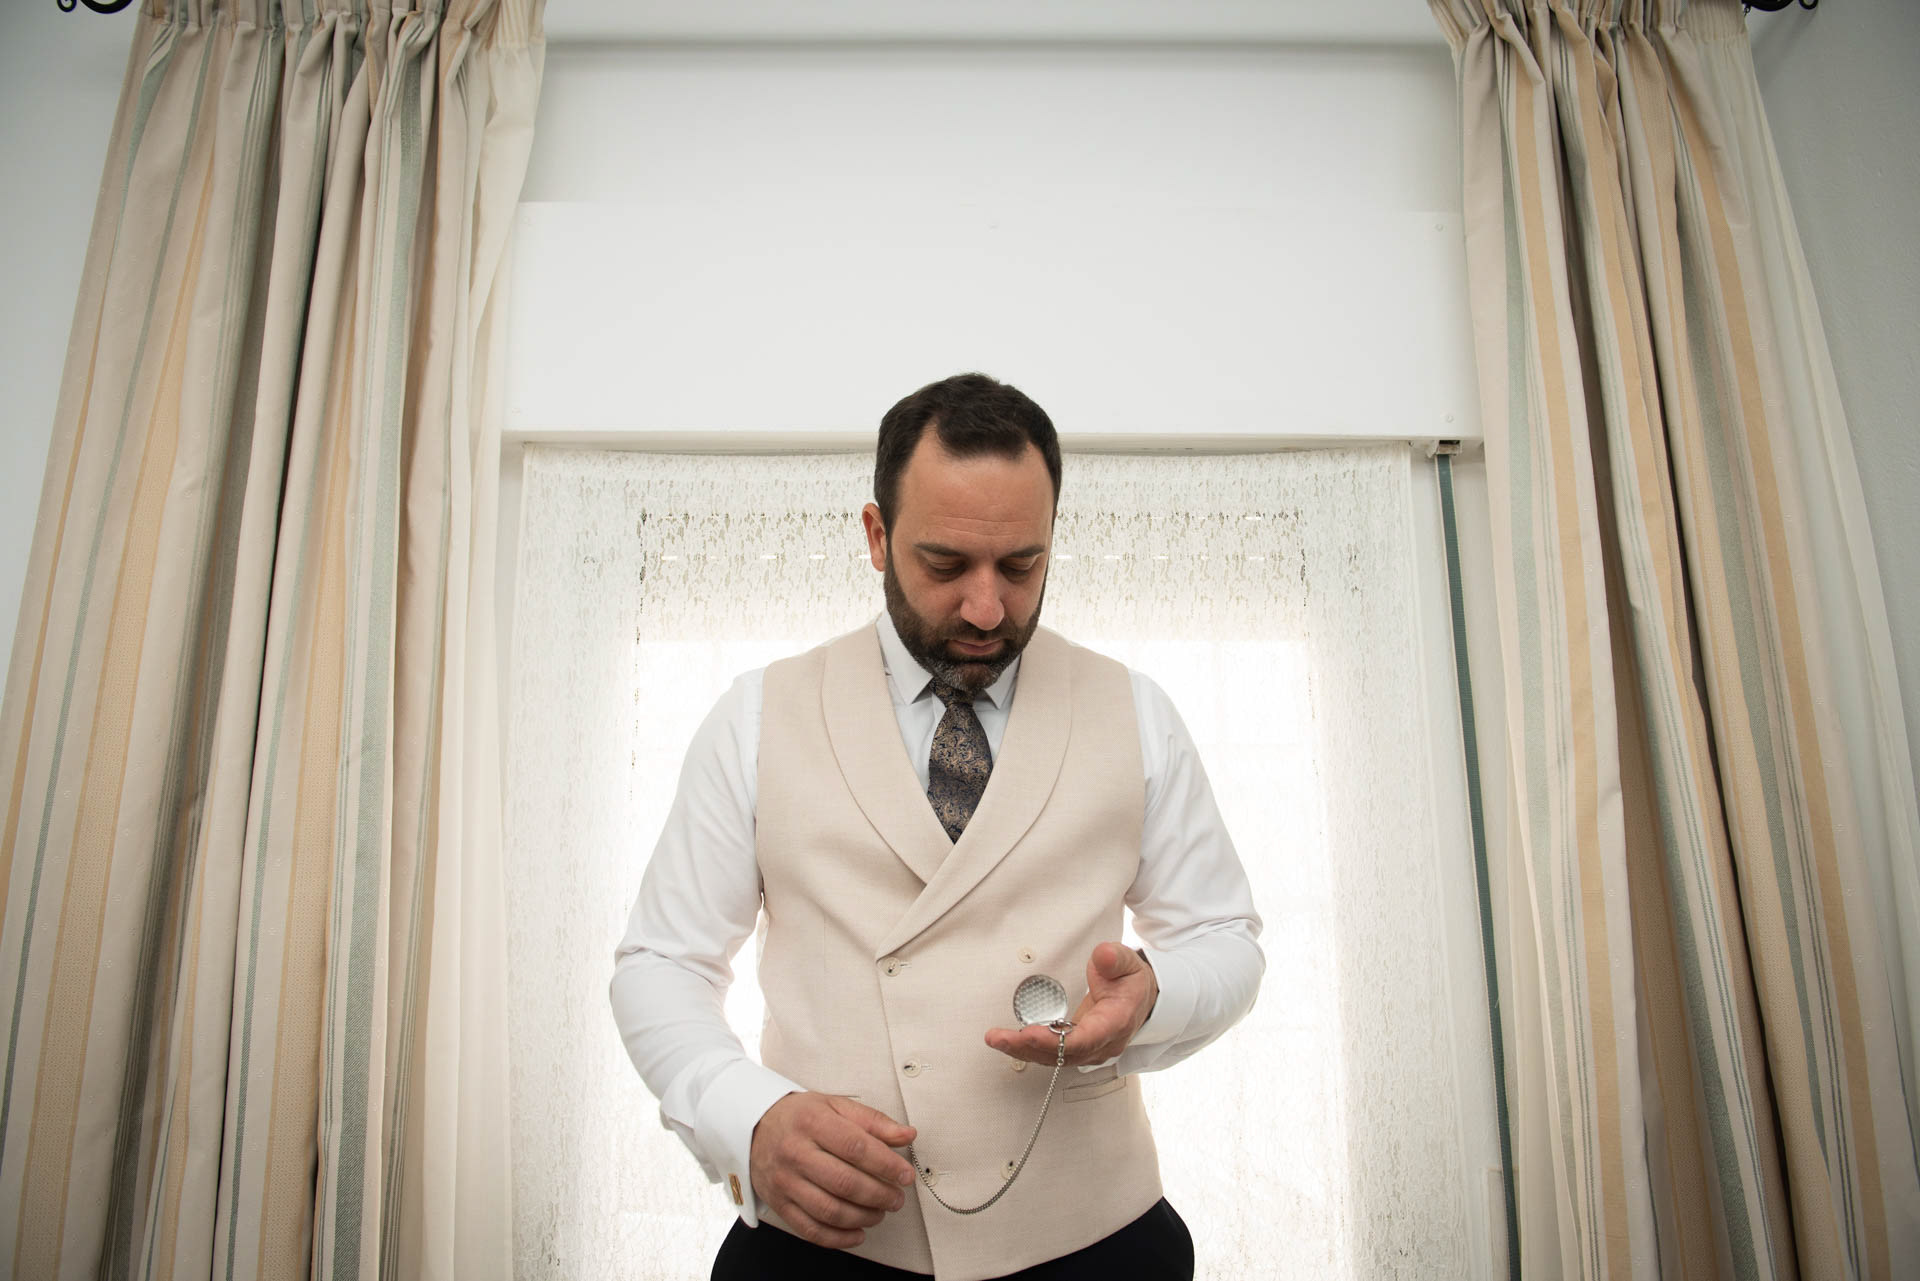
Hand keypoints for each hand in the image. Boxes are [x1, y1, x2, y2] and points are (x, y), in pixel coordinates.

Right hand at [748, 1092, 917, 1248]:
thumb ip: (873, 1121)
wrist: (754, 1127)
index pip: (856, 1147)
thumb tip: (906, 1135)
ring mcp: (785, 1181)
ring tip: (880, 1212)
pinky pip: (810, 1229)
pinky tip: (857, 1232)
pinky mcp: (779, 1204)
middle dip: (879, 1195)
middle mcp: (795, 1152)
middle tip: (897, 1197)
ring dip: (863, 1217)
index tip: (905, 1175)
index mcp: (812, 1122)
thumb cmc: (800, 1117)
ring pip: (829, 1210)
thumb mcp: (835, 1106)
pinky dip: (838, 1238)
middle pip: (844, 1182)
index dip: (886, 1165)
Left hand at [984, 942, 1157, 1066]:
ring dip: (1023, 1050)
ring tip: (996, 1039)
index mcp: (1116, 1022)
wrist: (1141, 998)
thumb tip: (1103, 956)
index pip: (1086, 1038)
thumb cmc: (1131, 982)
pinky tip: (1008, 1041)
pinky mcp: (1078, 1048)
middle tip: (1000, 1038)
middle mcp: (1103, 1043)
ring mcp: (1090, 1049)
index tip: (1030, 1033)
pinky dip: (1028, 1049)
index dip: (1056, 1040)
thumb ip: (1114, 958)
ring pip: (1054, 1058)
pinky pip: (1051, 1054)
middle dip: (1029, 1047)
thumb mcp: (1128, 962)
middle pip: (1063, 1053)